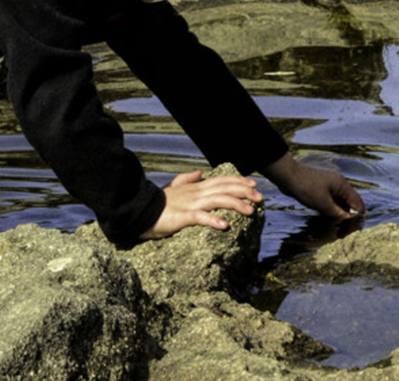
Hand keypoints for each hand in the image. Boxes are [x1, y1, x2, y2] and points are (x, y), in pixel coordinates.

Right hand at [139, 170, 262, 238]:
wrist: (138, 211)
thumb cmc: (156, 203)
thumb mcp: (172, 188)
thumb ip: (186, 179)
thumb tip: (199, 172)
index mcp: (194, 187)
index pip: (221, 180)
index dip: (238, 180)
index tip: (253, 184)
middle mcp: (195, 193)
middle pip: (224, 188)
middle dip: (244, 191)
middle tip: (260, 198)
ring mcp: (189, 204)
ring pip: (217, 200)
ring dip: (235, 204)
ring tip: (250, 211)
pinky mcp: (181, 217)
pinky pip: (199, 217)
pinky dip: (212, 219)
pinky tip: (224, 225)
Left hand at [262, 152, 363, 218]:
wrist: (287, 176)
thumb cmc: (306, 187)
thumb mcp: (323, 204)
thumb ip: (338, 213)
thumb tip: (349, 220)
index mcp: (342, 185)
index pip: (357, 202)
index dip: (357, 216)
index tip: (354, 228)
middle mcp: (338, 184)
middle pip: (349, 202)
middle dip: (348, 215)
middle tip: (344, 230)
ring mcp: (329, 185)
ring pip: (339, 202)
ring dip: (339, 213)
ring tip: (336, 226)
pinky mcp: (320, 188)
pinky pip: (330, 200)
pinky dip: (331, 209)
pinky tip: (328, 218)